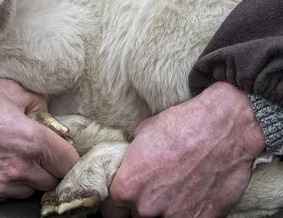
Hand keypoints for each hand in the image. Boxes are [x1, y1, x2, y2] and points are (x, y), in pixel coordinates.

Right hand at [0, 56, 79, 202]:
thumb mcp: (9, 89)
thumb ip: (38, 103)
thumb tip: (49, 116)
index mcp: (31, 140)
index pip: (69, 162)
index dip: (68, 155)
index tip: (62, 150)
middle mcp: (18, 167)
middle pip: (53, 181)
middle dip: (49, 167)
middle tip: (37, 152)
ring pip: (29, 190)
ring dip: (28, 177)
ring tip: (12, 157)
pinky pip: (6, 195)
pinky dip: (6, 183)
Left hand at [103, 82, 264, 217]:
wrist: (224, 130)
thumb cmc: (181, 126)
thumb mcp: (141, 136)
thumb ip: (132, 162)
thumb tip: (130, 167)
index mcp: (127, 186)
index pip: (111, 211)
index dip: (117, 206)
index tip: (123, 202)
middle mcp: (147, 207)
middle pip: (136, 217)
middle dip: (140, 207)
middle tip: (153, 191)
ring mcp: (176, 217)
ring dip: (163, 212)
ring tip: (173, 194)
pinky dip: (188, 213)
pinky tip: (192, 198)